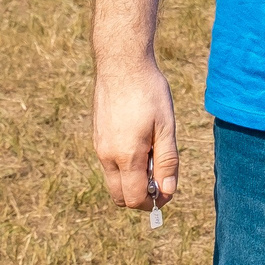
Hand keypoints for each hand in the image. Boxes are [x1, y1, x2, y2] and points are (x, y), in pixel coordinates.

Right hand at [94, 59, 179, 211]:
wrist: (122, 63)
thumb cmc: (148, 92)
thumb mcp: (166, 126)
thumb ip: (167, 161)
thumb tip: (167, 192)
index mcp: (126, 156)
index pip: (134, 199)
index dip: (154, 202)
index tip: (168, 191)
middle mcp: (106, 156)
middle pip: (119, 196)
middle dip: (140, 195)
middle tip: (161, 175)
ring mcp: (98, 146)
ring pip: (113, 180)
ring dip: (132, 179)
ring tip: (152, 152)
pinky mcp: (96, 136)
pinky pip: (109, 164)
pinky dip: (124, 165)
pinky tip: (140, 140)